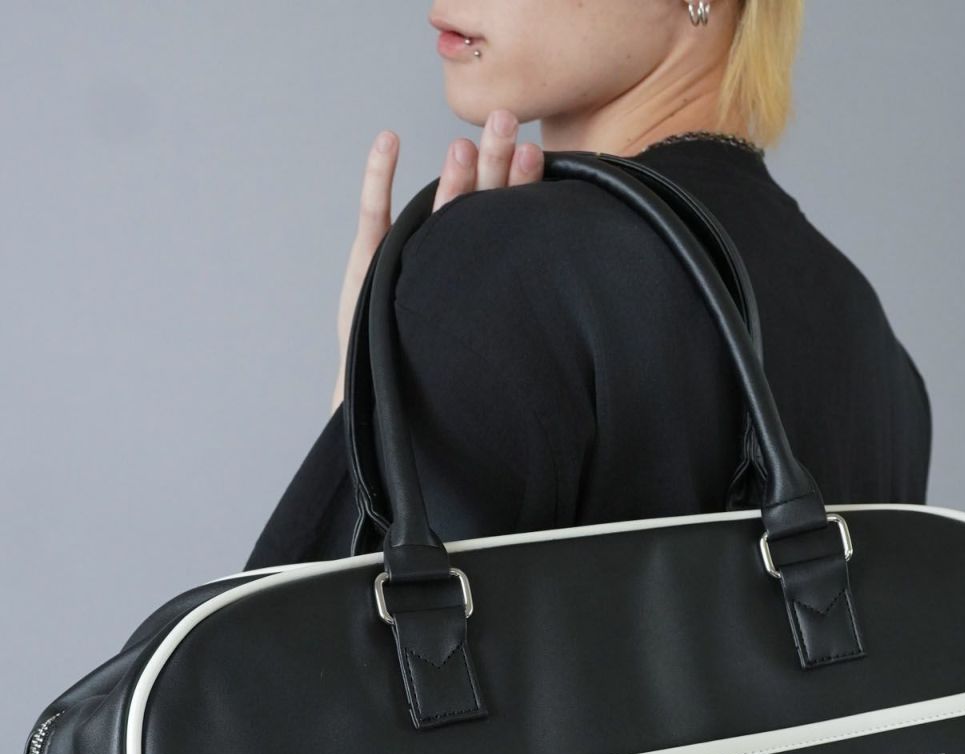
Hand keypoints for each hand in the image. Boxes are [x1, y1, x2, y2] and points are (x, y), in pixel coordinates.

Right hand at [330, 110, 544, 412]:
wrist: (401, 413)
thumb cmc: (451, 382)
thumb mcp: (500, 347)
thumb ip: (524, 314)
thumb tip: (587, 309)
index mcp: (487, 273)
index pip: (510, 223)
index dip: (522, 189)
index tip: (538, 156)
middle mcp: (453, 257)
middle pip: (478, 201)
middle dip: (491, 161)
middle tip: (507, 122)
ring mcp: (411, 257)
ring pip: (435, 206)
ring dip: (449, 172)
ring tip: (465, 140)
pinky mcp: (371, 264)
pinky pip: (375, 215)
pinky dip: (379, 177)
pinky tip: (389, 141)